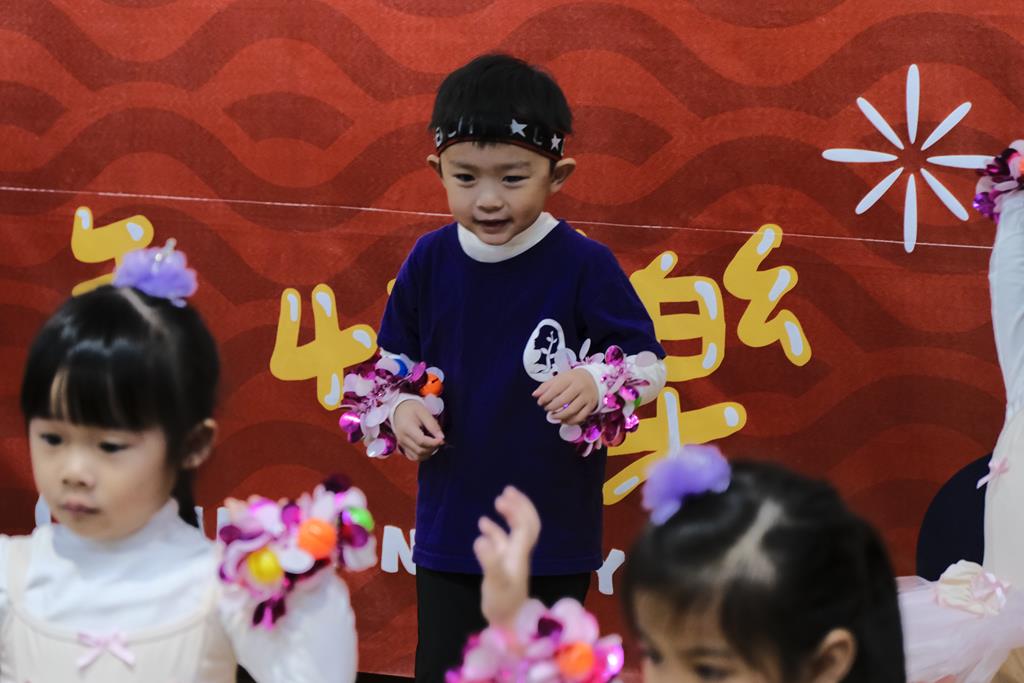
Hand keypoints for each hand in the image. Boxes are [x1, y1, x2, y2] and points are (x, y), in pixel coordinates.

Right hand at [393, 399, 443, 461]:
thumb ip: (433, 425)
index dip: (434, 442)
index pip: (421, 441)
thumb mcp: (424, 412)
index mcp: (407, 428)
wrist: (399, 409)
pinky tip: (427, 447)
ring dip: (428, 453)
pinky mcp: (403, 447)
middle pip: (420, 451)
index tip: (442, 439)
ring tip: (434, 443)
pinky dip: (422, 455)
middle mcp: (402, 439)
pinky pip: (413, 457)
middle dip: (433, 448)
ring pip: (417, 457)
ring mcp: (402, 444)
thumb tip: (441, 437)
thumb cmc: (412, 409)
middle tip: (439, 440)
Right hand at [475, 486, 539, 627]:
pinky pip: (501, 543)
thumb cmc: (503, 603)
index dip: (518, 508)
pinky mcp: (503, 566)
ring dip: (508, 516)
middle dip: (520, 506)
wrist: (508, 624)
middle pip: (527, 524)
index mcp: (520, 553)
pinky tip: (482, 525)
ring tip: (497, 501)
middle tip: (507, 491)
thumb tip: (480, 538)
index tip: (505, 496)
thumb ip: (489, 560)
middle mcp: (519, 553)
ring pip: (514, 532)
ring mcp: (511, 559)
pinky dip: (494, 531)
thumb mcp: (495, 582)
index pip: (525, 525)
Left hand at [532, 367, 598, 424]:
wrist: (594, 379)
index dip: (545, 397)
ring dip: (559, 416)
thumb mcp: (560, 378)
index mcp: (570, 378)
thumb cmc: (573, 379)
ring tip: (553, 416)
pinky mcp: (591, 406)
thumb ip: (547, 386)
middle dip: (551, 407)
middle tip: (546, 408)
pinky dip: (570, 421)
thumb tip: (535, 395)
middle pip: (563, 400)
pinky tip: (563, 420)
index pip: (555, 389)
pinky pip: (580, 417)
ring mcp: (586, 397)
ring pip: (572, 410)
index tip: (540, 402)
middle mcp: (579, 387)